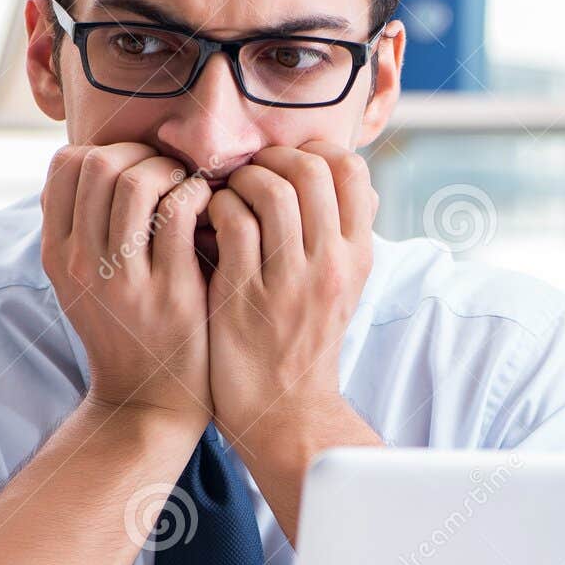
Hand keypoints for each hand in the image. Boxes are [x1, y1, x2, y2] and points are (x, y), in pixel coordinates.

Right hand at [42, 142, 212, 429]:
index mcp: (57, 254)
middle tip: (167, 170)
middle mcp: (81, 264)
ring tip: (186, 187)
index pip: (65, 164)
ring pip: (136, 183)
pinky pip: (179, 213)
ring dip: (169, 170)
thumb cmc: (125, 329)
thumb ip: (82, 228)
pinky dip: (197, 195)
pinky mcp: (169, 291)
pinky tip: (208, 209)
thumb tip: (98, 161)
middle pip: (98, 164)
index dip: (105, 149)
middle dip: (139, 152)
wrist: (148, 400)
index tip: (134, 166)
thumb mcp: (82, 282)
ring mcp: (123, 279)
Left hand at [206, 142, 377, 470]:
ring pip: (269, 190)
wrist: (284, 412)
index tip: (286, 164)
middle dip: (271, 159)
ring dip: (239, 181)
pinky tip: (206, 223)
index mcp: (358, 256)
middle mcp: (331, 265)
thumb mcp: (342, 287)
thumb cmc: (304, 342)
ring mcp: (288, 281)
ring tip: (225, 196)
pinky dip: (213, 209)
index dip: (314, 152)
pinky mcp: (244, 297)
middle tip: (248, 174)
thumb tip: (339, 174)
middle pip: (310, 170)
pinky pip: (231, 223)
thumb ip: (340, 235)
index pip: (352, 170)